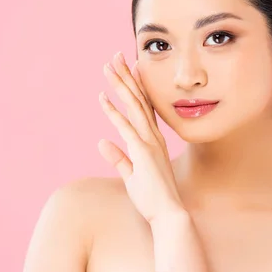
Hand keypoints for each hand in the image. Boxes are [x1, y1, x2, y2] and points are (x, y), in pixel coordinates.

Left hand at [98, 51, 184, 223]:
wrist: (169, 214)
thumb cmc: (153, 198)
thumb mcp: (131, 175)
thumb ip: (118, 158)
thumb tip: (102, 142)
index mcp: (153, 140)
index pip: (144, 106)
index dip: (136, 85)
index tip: (130, 67)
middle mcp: (153, 137)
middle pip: (138, 99)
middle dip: (127, 76)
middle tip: (117, 56)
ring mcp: (148, 143)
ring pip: (133, 106)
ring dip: (120, 85)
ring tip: (109, 66)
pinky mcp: (142, 152)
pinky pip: (125, 127)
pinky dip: (113, 111)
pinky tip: (103, 97)